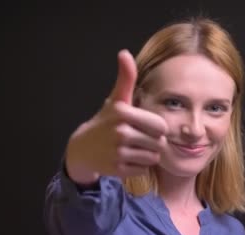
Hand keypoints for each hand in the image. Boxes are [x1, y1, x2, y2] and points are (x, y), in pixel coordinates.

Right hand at [65, 49, 167, 185]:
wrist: (83, 148)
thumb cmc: (106, 121)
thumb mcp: (117, 99)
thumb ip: (126, 78)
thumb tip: (124, 53)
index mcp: (123, 113)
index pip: (161, 126)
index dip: (157, 128)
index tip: (145, 126)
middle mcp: (120, 132)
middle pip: (159, 143)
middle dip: (153, 142)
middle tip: (138, 139)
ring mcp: (118, 152)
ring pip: (153, 157)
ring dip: (147, 155)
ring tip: (133, 148)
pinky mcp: (117, 170)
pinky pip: (143, 170)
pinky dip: (138, 166)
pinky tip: (126, 159)